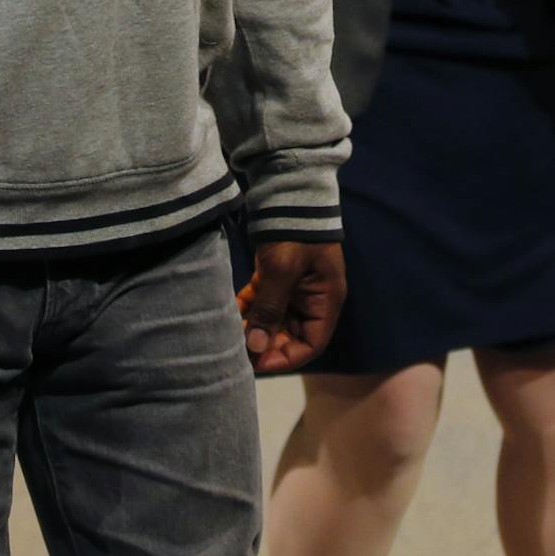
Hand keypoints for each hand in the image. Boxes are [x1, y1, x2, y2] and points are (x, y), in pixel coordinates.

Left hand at [239, 240, 345, 373]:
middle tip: (238, 351)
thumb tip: (254, 346)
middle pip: (290, 334)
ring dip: (254, 327)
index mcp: (325, 302)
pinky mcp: (276, 275)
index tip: (258, 363)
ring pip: (273, 318)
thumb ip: (270, 309)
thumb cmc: (293, 234)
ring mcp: (294, 287)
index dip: (286, 358)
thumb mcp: (282, 271)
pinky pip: (263, 300)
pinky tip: (229, 312)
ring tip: (229, 335)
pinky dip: (247, 307)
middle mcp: (312, 299)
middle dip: (265, 344)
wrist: (287, 192)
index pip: (311, 344)